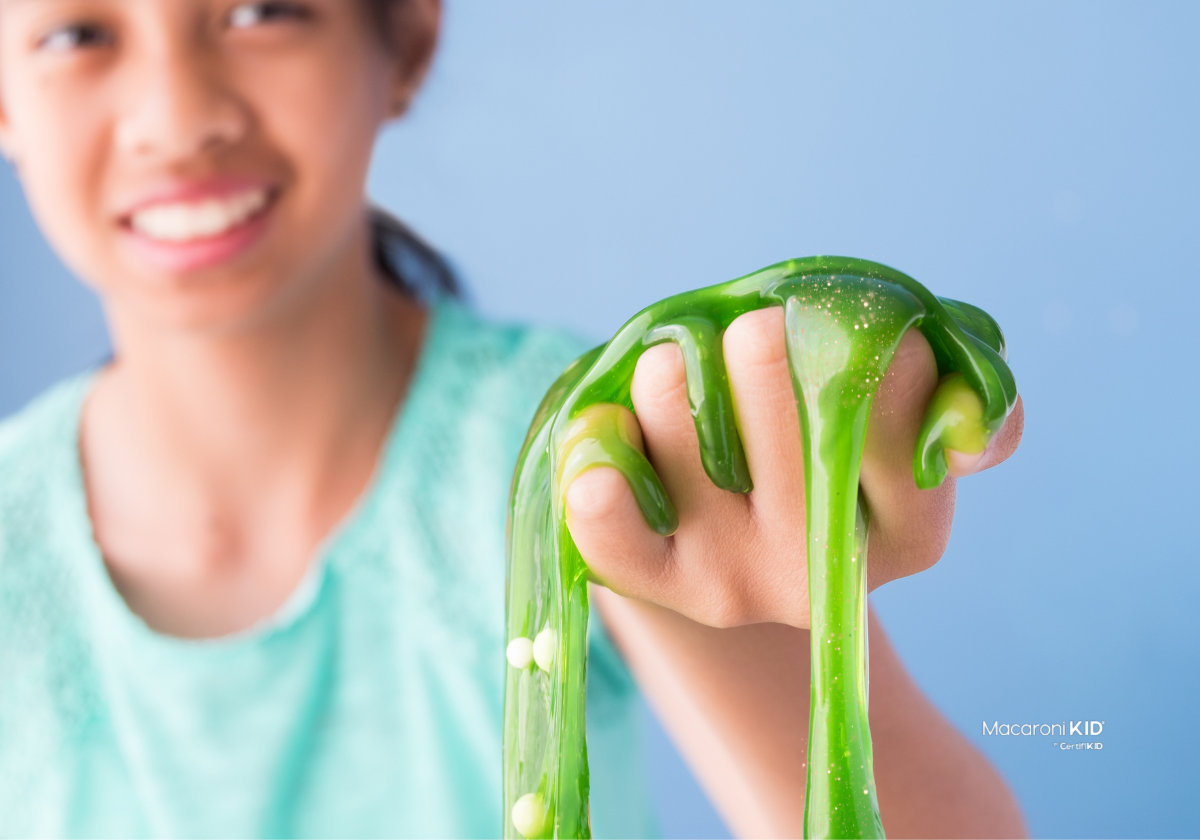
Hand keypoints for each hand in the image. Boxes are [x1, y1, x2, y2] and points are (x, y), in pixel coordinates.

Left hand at [564, 306, 1023, 629]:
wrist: (740, 526)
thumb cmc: (828, 440)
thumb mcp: (906, 415)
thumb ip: (957, 398)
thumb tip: (967, 432)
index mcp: (916, 530)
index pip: (894, 389)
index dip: (857, 333)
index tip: (837, 328)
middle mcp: (828, 569)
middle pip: (775, 387)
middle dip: (756, 338)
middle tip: (754, 340)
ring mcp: (740, 581)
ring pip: (681, 409)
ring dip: (671, 369)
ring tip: (680, 379)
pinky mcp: (661, 583)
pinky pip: (612, 529)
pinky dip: (600, 468)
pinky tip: (604, 435)